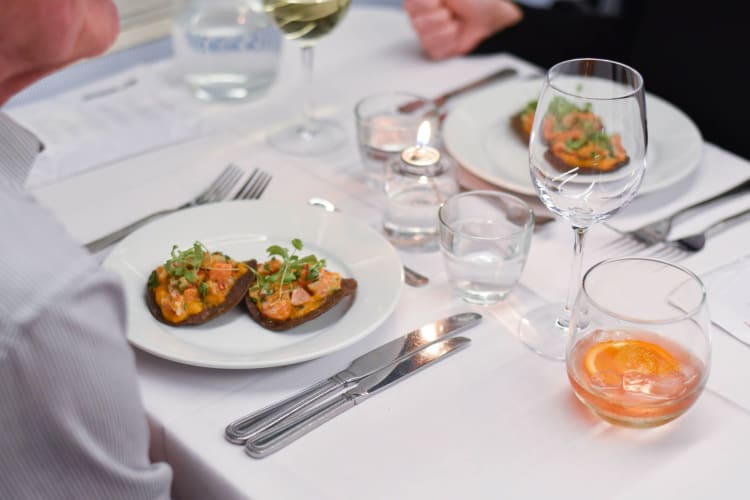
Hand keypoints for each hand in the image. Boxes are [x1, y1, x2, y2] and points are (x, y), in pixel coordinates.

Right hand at [403, 0, 522, 59]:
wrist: (491, 16)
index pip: (410, 6)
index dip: (428, 5)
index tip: (441, 1)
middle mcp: (421, 16)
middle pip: (417, 24)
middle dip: (440, 18)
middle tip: (451, 13)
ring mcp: (427, 34)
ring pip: (425, 39)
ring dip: (447, 30)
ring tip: (456, 23)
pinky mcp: (436, 49)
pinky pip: (433, 52)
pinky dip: (449, 44)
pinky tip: (456, 36)